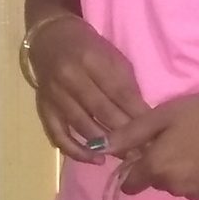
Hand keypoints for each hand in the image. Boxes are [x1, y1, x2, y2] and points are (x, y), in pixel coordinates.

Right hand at [27, 16, 148, 163]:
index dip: (137, 115)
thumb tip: (143, 119)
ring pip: (83, 126)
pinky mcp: (44, 108)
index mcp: (91, 59)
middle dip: (126, 134)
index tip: (154, 133)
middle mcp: (70, 77)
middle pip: (102, 111)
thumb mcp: (112, 57)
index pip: (119, 92)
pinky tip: (95, 160)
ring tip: (127, 159)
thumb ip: (126, 86)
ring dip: (106, 146)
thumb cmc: (88, 48)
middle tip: (145, 152)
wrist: (50, 39)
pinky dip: (76, 151)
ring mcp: (54, 95)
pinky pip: (59, 135)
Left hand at [105, 94, 198, 199]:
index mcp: (156, 168)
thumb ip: (130, 134)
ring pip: (179, 186)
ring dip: (182, 173)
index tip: (145, 155)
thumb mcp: (163, 115)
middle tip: (179, 140)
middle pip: (157, 182)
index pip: (130, 184)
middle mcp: (173, 188)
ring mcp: (196, 196)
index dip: (133, 171)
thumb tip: (99, 147)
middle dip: (162, 166)